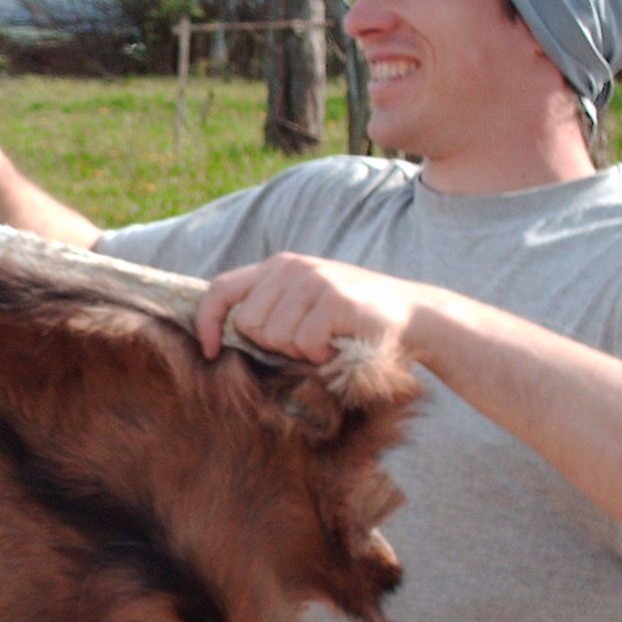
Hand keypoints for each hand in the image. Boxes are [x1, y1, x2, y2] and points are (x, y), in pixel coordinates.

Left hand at [194, 252, 447, 367]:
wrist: (413, 316)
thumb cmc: (351, 319)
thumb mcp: (304, 303)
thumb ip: (269, 308)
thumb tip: (221, 335)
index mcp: (278, 266)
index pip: (221, 289)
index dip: (207, 321)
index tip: (211, 351)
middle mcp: (292, 268)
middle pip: (248, 323)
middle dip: (272, 345)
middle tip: (306, 341)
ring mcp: (314, 281)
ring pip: (275, 337)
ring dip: (300, 351)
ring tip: (326, 341)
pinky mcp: (334, 300)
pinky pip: (305, 344)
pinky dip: (320, 355)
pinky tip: (338, 346)